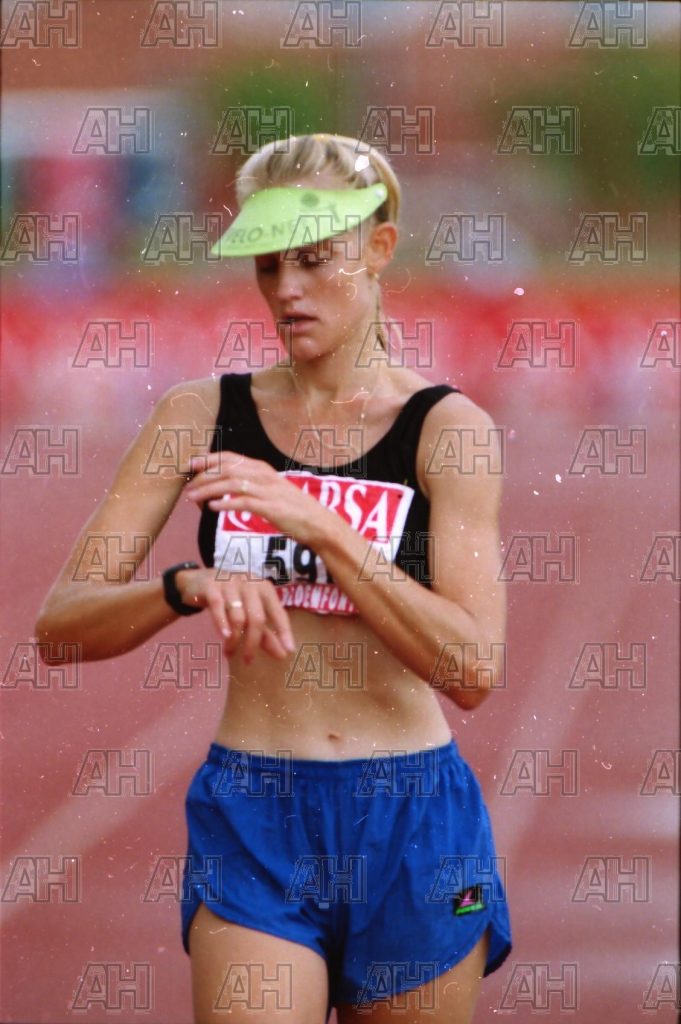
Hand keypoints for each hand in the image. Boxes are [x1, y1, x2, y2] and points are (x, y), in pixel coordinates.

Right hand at [176, 568, 294, 662]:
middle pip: (256, 618)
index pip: (278, 612)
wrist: (198, 582)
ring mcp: (230, 583)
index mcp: (264, 589)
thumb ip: (266, 634)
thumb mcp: (249, 614)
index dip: (284, 631)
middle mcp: (250, 583)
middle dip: (253, 642)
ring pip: (237, 615)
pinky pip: (218, 606)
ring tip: (230, 653)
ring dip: (234, 638)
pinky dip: (222, 623)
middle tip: (248, 660)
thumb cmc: (230, 599)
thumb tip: (284, 654)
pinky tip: (224, 636)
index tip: (289, 650)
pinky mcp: (211, 586)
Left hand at [184, 451, 328, 547]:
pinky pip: (242, 502)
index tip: (190, 465)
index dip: (207, 459)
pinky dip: (225, 504)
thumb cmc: (291, 509)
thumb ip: (248, 486)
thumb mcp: (269, 490)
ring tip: (192, 498)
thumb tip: (221, 490)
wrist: (317, 523)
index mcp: (262, 468)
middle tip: (186, 486)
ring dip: (208, 490)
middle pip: (226, 469)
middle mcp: (263, 475)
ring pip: (230, 484)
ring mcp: (267, 490)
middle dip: (203, 476)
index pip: (229, 457)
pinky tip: (211, 508)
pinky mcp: (270, 507)